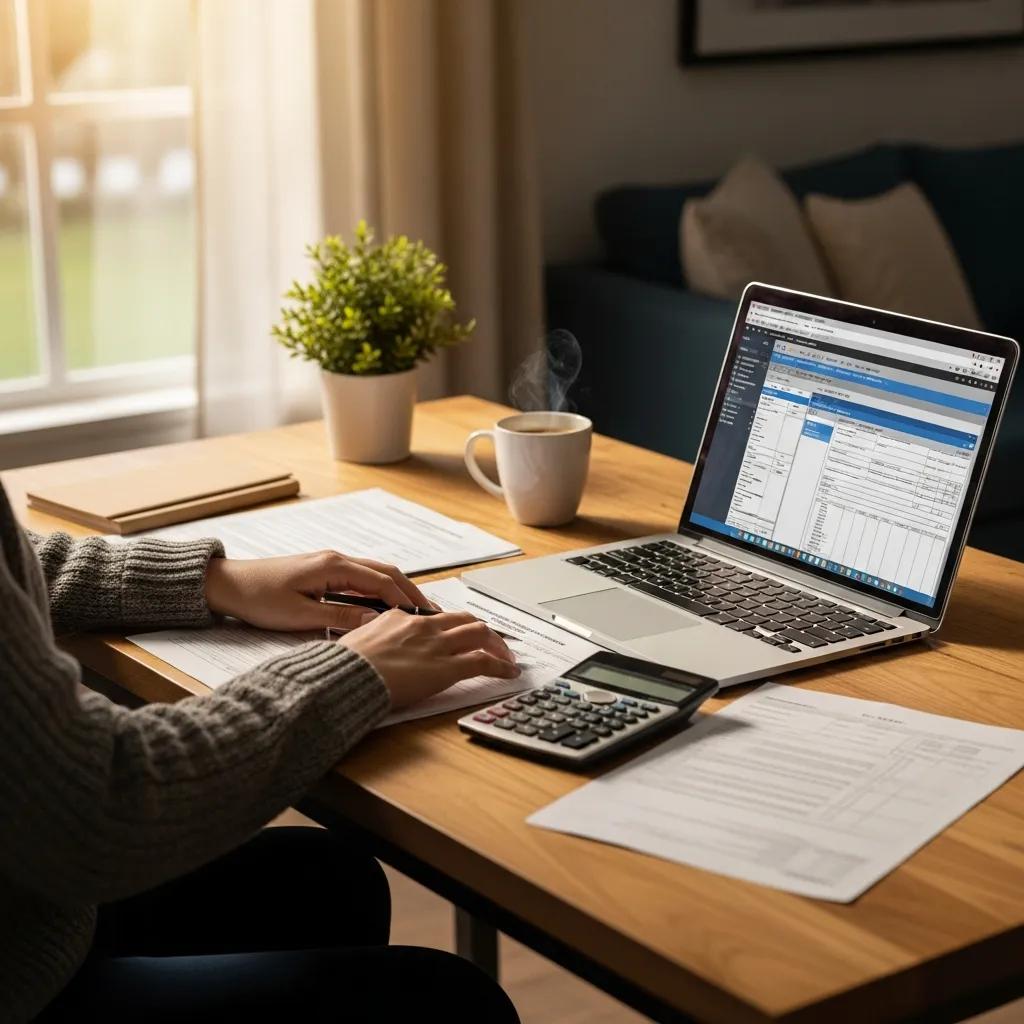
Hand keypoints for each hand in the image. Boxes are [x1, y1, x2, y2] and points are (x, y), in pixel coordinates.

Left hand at [204, 550, 433, 631]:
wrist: (228, 585)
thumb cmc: (258, 598)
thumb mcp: (300, 616)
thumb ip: (341, 619)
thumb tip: (376, 624)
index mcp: (333, 566)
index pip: (381, 582)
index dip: (405, 600)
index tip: (425, 617)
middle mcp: (336, 559)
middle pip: (386, 572)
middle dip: (411, 592)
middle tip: (432, 613)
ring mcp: (331, 563)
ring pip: (375, 574)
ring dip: (397, 590)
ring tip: (416, 611)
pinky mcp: (324, 571)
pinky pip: (361, 579)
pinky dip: (380, 591)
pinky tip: (386, 607)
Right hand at [339, 609, 519, 708]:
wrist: (347, 676)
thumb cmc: (345, 665)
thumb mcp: (356, 640)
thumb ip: (373, 638)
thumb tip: (372, 644)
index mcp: (400, 617)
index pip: (435, 617)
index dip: (452, 627)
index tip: (457, 636)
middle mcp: (423, 626)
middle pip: (464, 620)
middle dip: (481, 631)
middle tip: (491, 643)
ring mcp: (437, 645)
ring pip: (479, 634)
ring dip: (497, 644)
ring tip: (505, 656)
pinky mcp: (447, 668)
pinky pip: (483, 662)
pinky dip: (501, 666)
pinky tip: (509, 672)